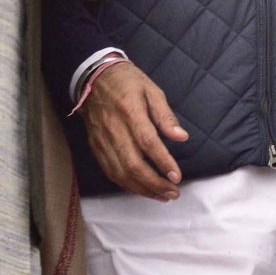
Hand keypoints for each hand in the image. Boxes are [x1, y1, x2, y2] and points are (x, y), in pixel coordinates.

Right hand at [83, 62, 187, 200]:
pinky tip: (142, 189)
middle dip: (154, 183)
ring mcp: (102, 141)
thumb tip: (181, 137)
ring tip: (162, 196)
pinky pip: (110, 172)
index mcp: (130, 112)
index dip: (162, 162)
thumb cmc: (127, 82)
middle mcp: (114, 130)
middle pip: (132, 164)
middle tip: (173, 193)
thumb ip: (165, 116)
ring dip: (142, 189)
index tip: (176, 176)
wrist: (94, 79)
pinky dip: (127, 185)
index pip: (147, 142)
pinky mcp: (95, 148)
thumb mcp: (152, 90)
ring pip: (120, 173)